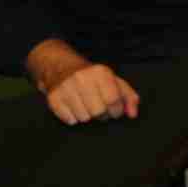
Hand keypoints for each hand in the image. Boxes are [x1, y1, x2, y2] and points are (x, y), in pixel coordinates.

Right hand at [24, 39, 141, 125]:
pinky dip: (74, 117)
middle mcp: (82, 78)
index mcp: (100, 72)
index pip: (113, 100)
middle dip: (102, 114)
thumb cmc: (93, 78)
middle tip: (99, 107)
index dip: (117, 110)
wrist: (61, 67)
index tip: (114, 110)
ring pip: (84, 118)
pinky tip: (74, 106)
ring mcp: (66, 88)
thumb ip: (129, 97)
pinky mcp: (54, 98)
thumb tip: (133, 114)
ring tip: (86, 105)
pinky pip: (70, 120)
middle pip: (98, 112)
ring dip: (87, 115)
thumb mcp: (114, 81)